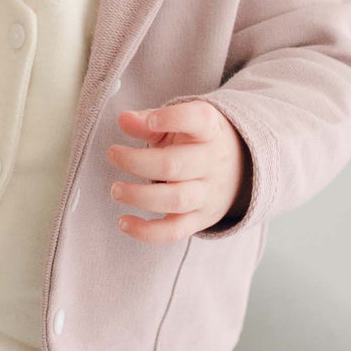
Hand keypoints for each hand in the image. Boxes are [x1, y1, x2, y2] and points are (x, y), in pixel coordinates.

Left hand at [107, 101, 250, 242]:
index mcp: (209, 130)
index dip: (173, 119)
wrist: (238, 170)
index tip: (150, 121)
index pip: (198, 119)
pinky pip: (174, 231)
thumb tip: (124, 119)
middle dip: (137, 162)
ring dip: (139, 196)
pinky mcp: (200, 220)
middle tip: (113, 155)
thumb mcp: (177, 124)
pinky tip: (124, 222)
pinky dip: (147, 231)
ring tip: (116, 189)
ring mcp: (207, 194)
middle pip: (174, 165)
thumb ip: (148, 121)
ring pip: (175, 200)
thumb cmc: (195, 141)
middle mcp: (211, 163)